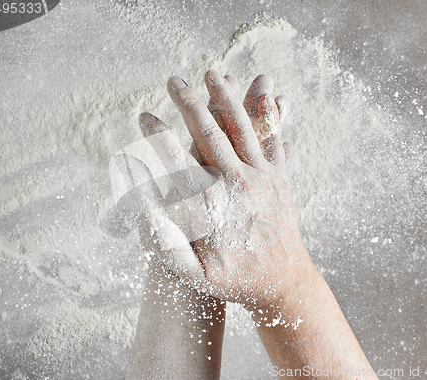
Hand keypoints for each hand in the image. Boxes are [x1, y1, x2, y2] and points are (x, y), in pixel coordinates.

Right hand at [138, 70, 312, 312]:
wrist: (284, 284)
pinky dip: (271, 117)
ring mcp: (262, 179)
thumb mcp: (190, 272)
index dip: (157, 135)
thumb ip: (163, 240)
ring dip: (226, 98)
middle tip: (174, 80)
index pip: (176, 160)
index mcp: (210, 205)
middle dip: (188, 103)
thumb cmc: (233, 279)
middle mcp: (236, 185)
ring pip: (241, 128)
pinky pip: (274, 141)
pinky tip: (271, 97)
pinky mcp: (280, 180)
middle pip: (209, 133)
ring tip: (213, 73)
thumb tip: (142, 206)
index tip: (145, 116)